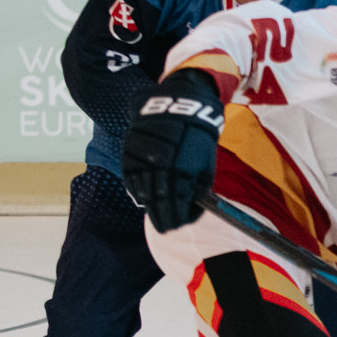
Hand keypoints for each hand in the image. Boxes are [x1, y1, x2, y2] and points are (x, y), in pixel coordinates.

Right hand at [121, 68, 224, 232]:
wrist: (178, 108)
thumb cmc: (198, 140)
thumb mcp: (206, 165)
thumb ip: (198, 189)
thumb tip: (191, 212)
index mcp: (184, 171)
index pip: (177, 205)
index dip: (177, 219)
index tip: (178, 226)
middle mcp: (161, 167)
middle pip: (158, 202)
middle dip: (163, 218)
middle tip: (166, 229)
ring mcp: (143, 159)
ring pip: (142, 192)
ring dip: (150, 206)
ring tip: (156, 215)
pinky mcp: (130, 152)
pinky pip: (130, 179)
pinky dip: (136, 191)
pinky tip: (143, 199)